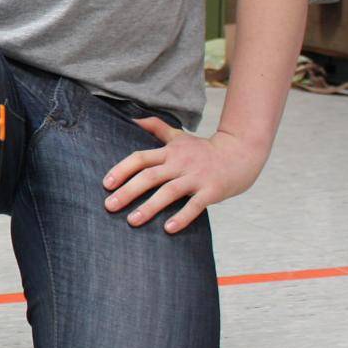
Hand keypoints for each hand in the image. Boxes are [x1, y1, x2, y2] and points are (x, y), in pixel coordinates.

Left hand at [102, 119, 267, 232]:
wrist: (241, 154)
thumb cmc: (204, 149)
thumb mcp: (179, 136)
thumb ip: (157, 128)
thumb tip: (133, 119)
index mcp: (170, 152)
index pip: (140, 158)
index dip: (122, 169)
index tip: (106, 184)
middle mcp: (180, 163)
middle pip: (150, 176)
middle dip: (128, 191)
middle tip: (109, 206)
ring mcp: (196, 177)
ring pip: (169, 192)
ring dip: (149, 207)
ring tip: (132, 221)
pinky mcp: (212, 191)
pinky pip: (195, 205)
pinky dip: (182, 217)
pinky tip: (168, 229)